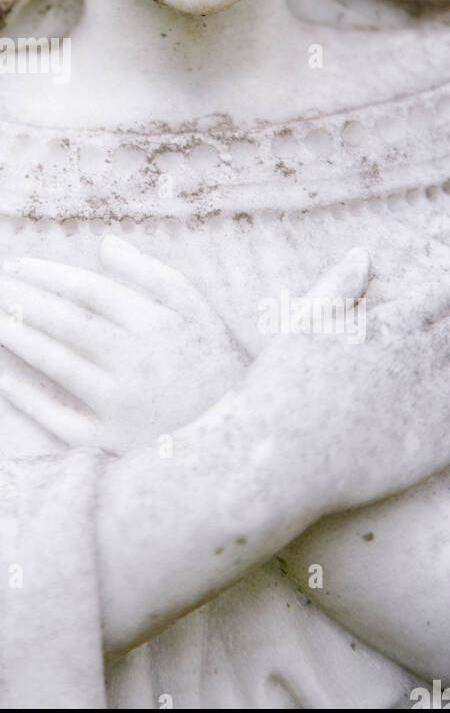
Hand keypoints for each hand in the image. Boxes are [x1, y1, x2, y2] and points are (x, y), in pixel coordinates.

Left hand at [0, 233, 246, 452]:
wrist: (241, 442)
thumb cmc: (215, 366)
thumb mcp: (197, 311)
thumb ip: (153, 275)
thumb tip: (106, 243)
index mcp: (157, 326)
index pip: (88, 291)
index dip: (47, 275)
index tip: (14, 264)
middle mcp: (136, 363)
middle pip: (65, 323)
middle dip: (20, 299)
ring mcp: (121, 406)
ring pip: (56, 364)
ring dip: (16, 337)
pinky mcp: (112, 444)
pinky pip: (60, 421)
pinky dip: (31, 401)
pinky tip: (5, 381)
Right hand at [247, 246, 449, 515]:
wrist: (279, 458)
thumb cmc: (282, 387)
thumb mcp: (303, 324)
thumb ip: (337, 287)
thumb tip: (362, 254)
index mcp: (389, 327)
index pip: (439, 297)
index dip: (448, 292)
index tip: (449, 292)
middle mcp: (416, 361)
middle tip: (448, 329)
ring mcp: (429, 404)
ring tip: (445, 360)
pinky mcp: (431, 445)